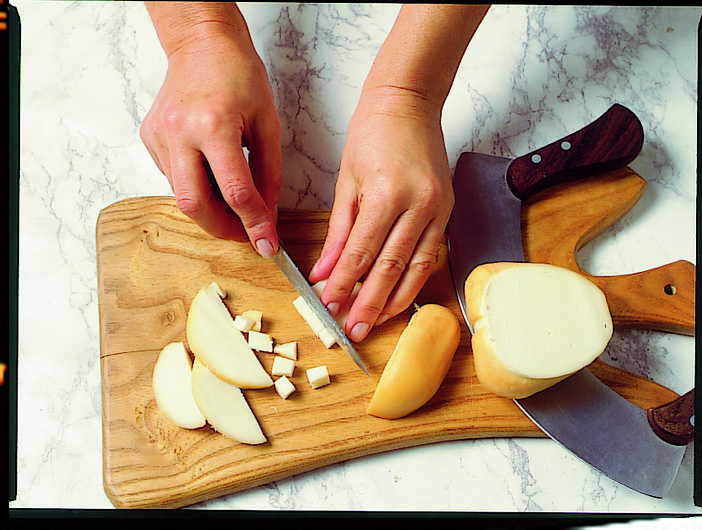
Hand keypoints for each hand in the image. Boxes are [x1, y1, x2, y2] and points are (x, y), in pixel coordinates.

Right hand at [140, 28, 281, 256]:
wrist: (202, 45)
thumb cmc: (240, 76)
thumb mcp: (268, 125)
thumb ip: (268, 176)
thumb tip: (266, 216)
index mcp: (214, 126)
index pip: (236, 192)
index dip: (255, 223)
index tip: (267, 243)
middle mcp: (180, 132)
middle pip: (195, 205)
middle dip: (222, 228)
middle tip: (244, 231)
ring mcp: (159, 135)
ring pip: (182, 194)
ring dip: (210, 207)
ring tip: (232, 197)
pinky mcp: (150, 137)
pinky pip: (173, 177)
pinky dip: (196, 186)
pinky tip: (209, 171)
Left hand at [309, 88, 453, 340]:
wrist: (408, 102)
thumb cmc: (372, 133)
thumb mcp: (345, 181)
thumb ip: (338, 231)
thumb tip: (325, 270)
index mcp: (387, 193)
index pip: (360, 253)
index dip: (344, 285)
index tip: (329, 307)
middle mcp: (418, 204)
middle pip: (391, 268)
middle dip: (369, 304)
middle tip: (353, 330)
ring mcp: (438, 208)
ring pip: (417, 268)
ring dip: (395, 300)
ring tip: (376, 322)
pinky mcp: (447, 210)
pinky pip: (431, 254)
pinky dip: (415, 280)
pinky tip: (400, 297)